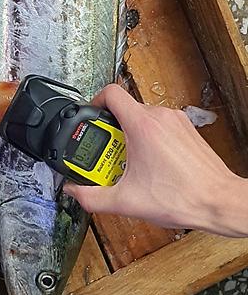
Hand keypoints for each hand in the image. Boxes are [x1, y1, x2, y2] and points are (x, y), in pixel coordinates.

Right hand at [63, 84, 247, 236]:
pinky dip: (149, 140)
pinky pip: (160, 126)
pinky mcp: (187, 130)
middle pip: (125, 109)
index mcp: (143, 126)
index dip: (94, 101)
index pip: (111, 93)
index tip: (90, 119)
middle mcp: (161, 117)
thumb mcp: (127, 202)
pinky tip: (150, 165)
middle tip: (108, 155)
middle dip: (111, 131)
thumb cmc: (184, 197)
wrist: (219, 201)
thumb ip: (93, 197)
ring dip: (130, 137)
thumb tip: (75, 192)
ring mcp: (176, 121)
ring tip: (129, 164)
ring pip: (143, 118)